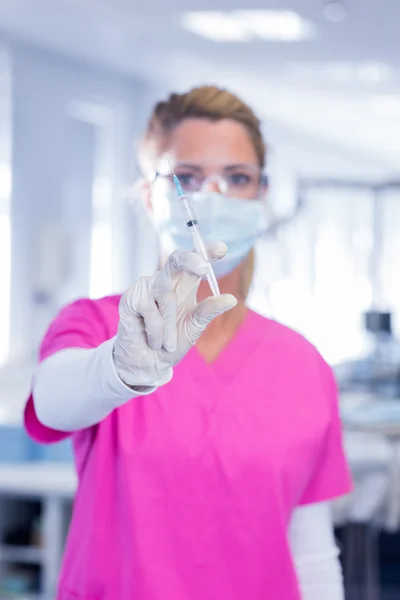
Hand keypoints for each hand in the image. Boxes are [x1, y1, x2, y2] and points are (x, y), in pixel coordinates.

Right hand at [112, 242, 236, 387]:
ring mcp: (147, 287)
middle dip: (190, 260)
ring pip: (165, 296)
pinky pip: (149, 310)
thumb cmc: (171, 342)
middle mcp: (167, 280)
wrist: (148, 363)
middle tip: (203, 268)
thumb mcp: (194, 327)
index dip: (207, 251)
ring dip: (169, 325)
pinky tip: (151, 339)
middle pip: (176, 259)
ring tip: (168, 343)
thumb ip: (209, 311)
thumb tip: (232, 299)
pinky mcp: (131, 297)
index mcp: (185, 284)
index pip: (196, 260)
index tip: (222, 248)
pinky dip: (155, 330)